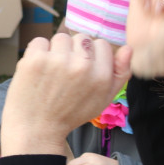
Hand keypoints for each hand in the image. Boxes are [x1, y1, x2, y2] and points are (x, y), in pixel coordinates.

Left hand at [0, 32, 131, 156]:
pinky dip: (38, 52)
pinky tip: (39, 69)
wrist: (38, 127)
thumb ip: (120, 74)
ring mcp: (57, 61)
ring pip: (61, 37)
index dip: (92, 55)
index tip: (82, 69)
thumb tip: (128, 48)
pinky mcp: (35, 58)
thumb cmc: (71, 112)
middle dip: (74, 51)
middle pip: (82, 38)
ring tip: (52, 71)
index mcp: (101, 76)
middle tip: (66, 72)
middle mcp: (82, 66)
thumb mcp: (103, 99)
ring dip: (56, 50)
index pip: (102, 44)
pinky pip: (40, 40)